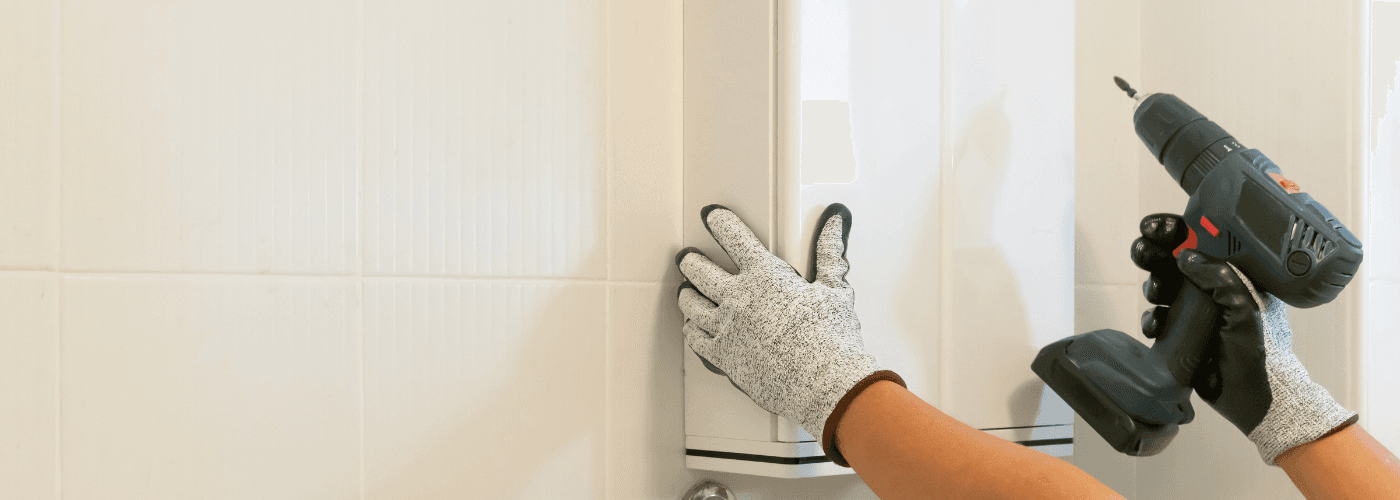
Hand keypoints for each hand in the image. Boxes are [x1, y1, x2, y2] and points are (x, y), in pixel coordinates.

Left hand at [676, 203, 902, 465]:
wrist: (825, 385)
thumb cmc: (832, 340)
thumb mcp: (834, 289)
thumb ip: (829, 252)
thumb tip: (835, 221)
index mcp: (765, 275)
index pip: (732, 236)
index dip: (718, 222)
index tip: (712, 216)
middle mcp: (738, 298)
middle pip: (698, 270)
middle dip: (691, 260)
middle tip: (688, 257)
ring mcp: (726, 328)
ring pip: (691, 303)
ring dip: (687, 293)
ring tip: (687, 290)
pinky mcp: (722, 356)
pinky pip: (695, 337)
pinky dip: (691, 328)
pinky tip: (693, 325)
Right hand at [1132, 213, 1356, 464]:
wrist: (1257, 398)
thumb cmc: (1266, 351)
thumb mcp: (1248, 306)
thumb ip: (1220, 277)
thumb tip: (1185, 256)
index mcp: (1237, 274)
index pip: (1204, 241)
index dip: (1179, 231)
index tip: (1159, 228)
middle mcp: (1214, 289)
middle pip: (1174, 260)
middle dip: (1154, 254)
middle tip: (1144, 251)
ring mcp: (1195, 312)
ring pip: (1161, 287)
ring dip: (1153, 286)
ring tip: (1157, 293)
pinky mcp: (1180, 334)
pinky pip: (1156, 318)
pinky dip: (1151, 319)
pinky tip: (1157, 325)